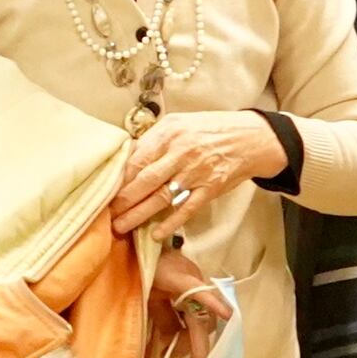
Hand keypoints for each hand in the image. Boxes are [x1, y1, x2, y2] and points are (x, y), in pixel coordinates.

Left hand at [108, 110, 287, 238]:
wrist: (252, 138)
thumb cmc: (211, 129)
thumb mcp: (180, 123)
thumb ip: (155, 139)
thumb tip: (128, 157)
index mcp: (170, 132)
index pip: (137, 158)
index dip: (119, 178)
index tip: (104, 191)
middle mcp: (181, 152)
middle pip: (145, 180)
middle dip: (123, 200)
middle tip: (106, 214)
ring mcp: (196, 172)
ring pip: (161, 197)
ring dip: (139, 215)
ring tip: (121, 227)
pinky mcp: (210, 188)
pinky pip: (186, 209)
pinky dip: (170, 223)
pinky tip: (156, 234)